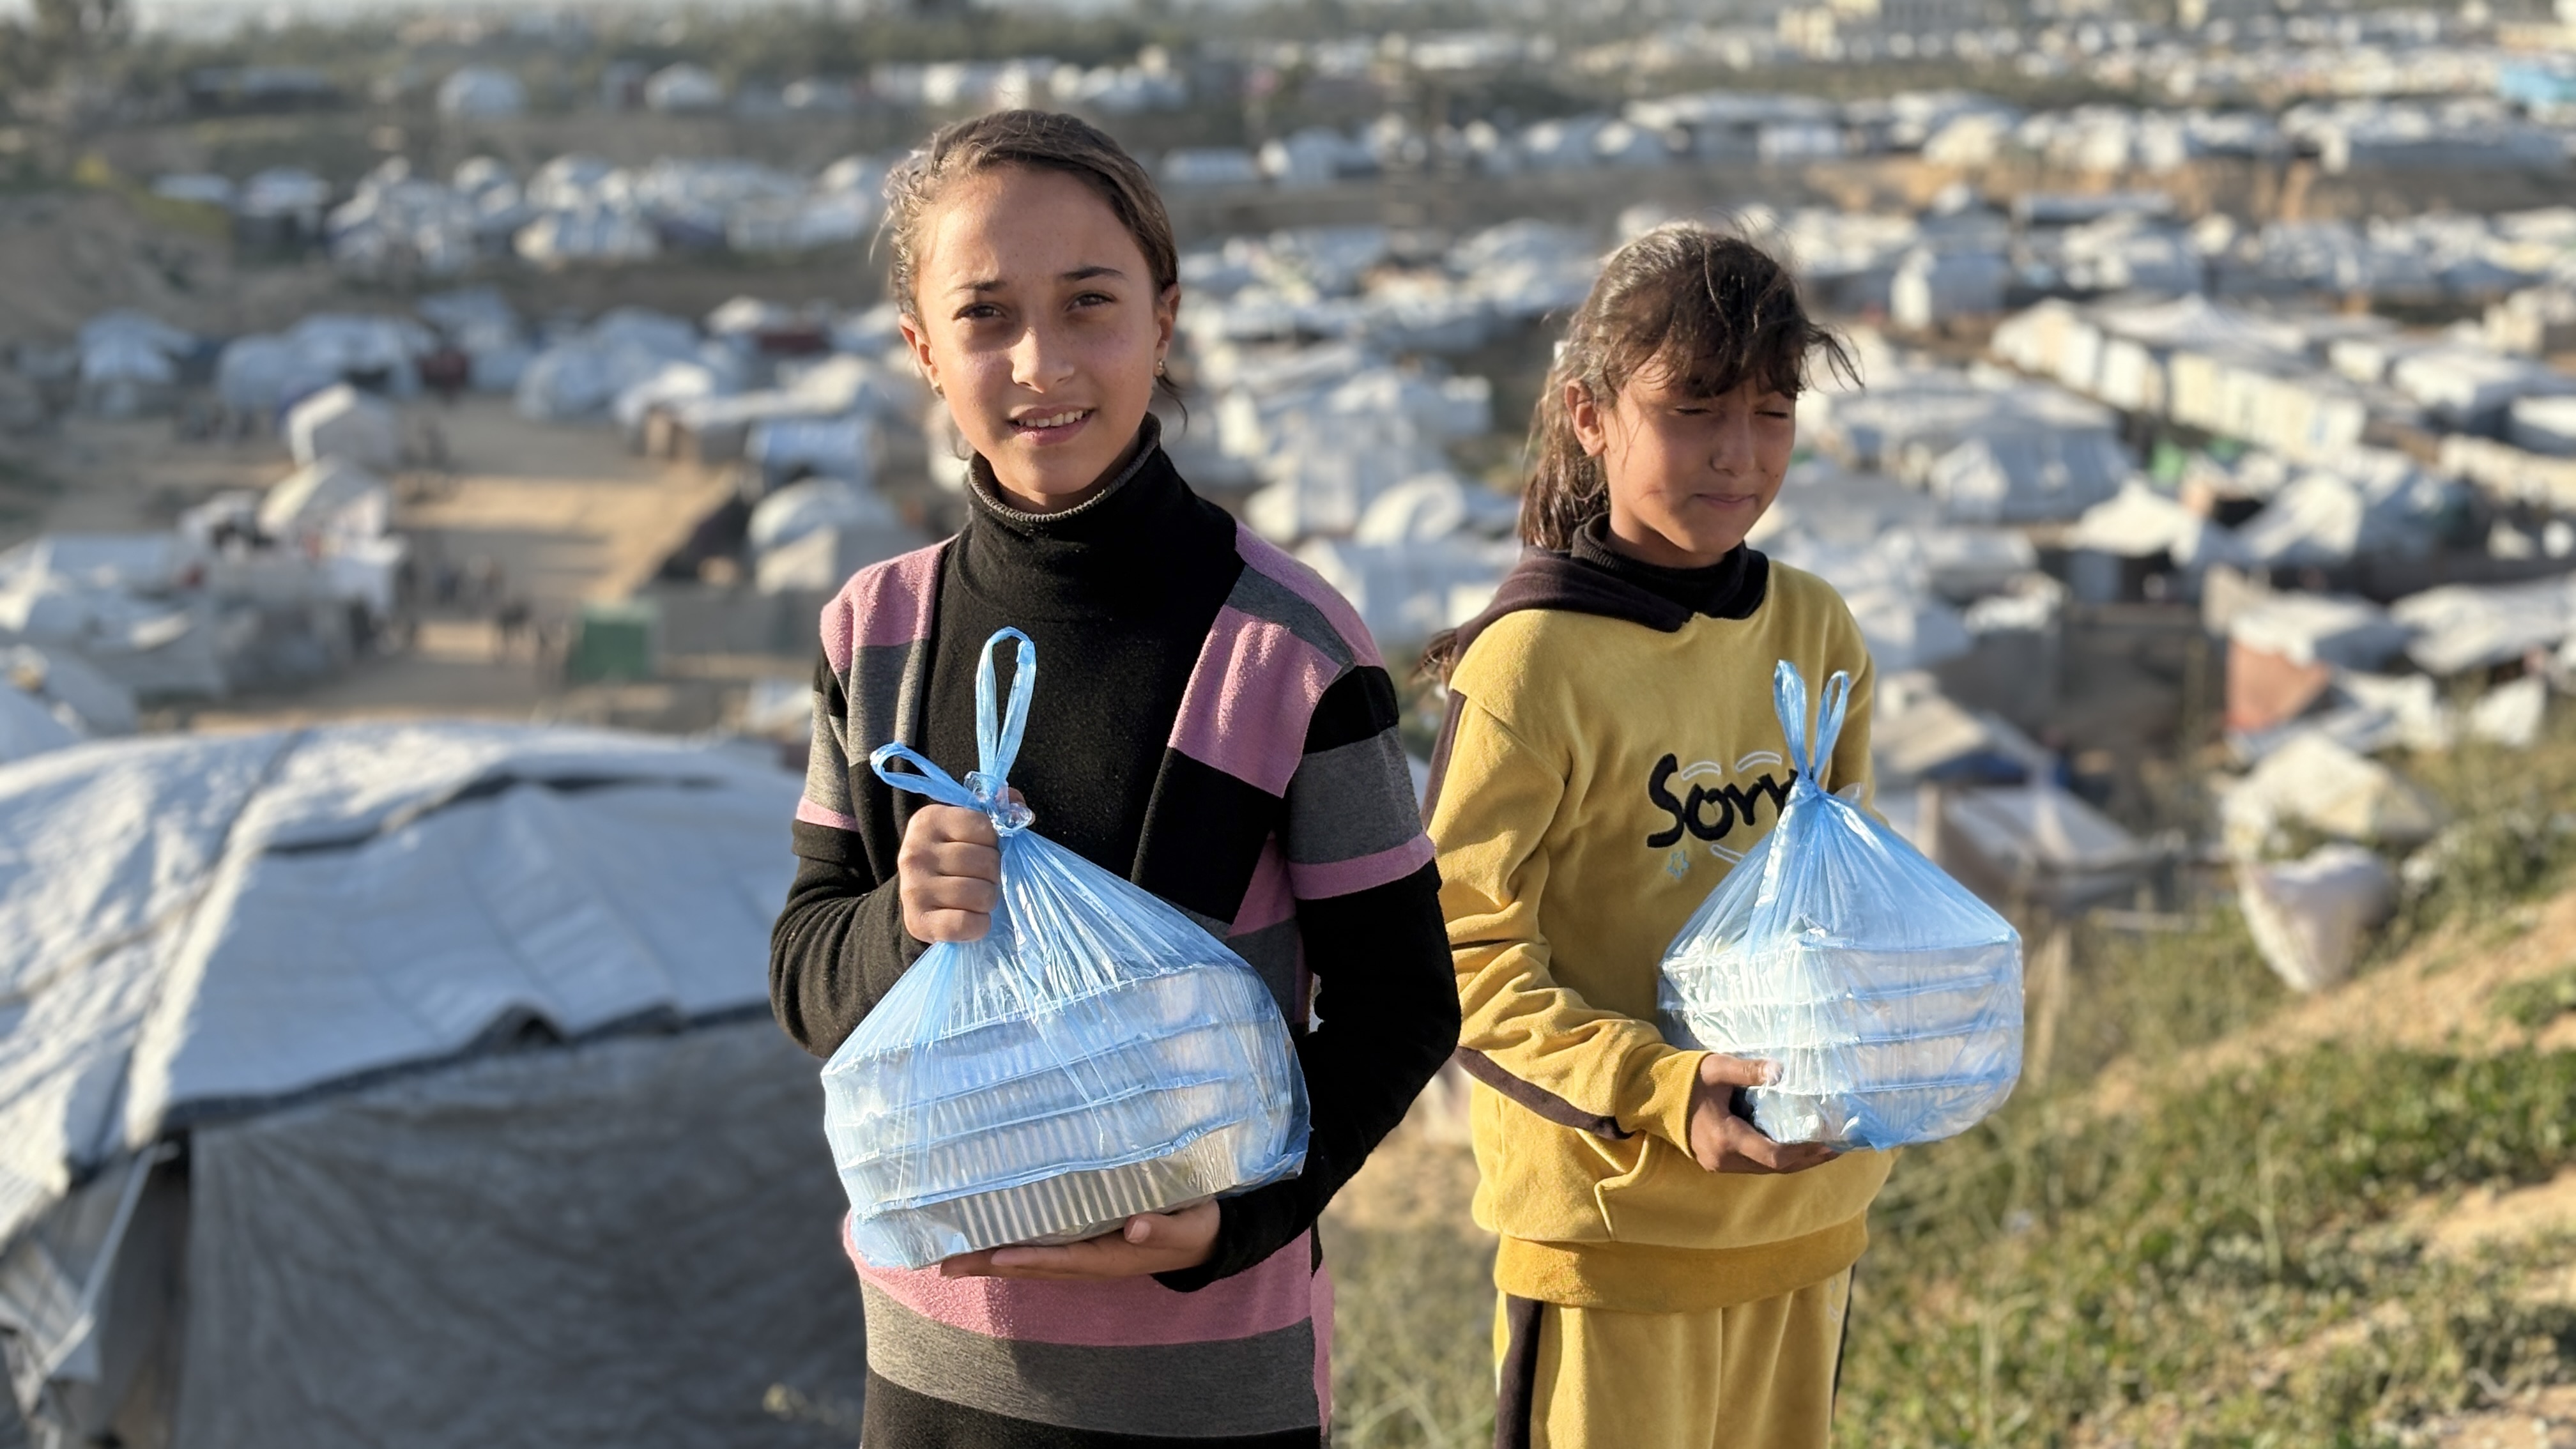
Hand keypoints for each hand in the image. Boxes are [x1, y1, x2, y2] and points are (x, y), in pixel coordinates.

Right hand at [897, 803, 999, 941]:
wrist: (920, 897)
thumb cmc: (953, 858)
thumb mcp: (968, 828)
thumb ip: (997, 812)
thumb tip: (1020, 811)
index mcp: (929, 820)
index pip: (986, 827)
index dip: (995, 842)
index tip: (984, 850)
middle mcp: (915, 852)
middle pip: (985, 863)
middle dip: (994, 874)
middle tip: (983, 879)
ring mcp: (913, 888)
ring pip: (981, 894)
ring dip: (988, 901)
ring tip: (977, 898)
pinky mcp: (917, 921)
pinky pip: (966, 924)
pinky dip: (979, 925)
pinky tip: (973, 919)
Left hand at [937, 1201, 1220, 1280]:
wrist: (1203, 1240)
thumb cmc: (1195, 1228)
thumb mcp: (1188, 1225)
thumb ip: (1163, 1226)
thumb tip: (1133, 1226)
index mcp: (1112, 1257)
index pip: (1064, 1259)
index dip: (1030, 1259)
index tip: (996, 1257)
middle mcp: (1090, 1262)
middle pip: (1034, 1267)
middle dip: (990, 1265)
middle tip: (945, 1264)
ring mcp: (1084, 1257)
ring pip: (1031, 1262)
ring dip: (990, 1262)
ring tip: (949, 1261)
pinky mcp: (1083, 1247)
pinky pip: (1040, 1252)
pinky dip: (1010, 1251)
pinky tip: (986, 1246)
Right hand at [1686, 1053, 1835, 1174]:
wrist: (1652, 1094)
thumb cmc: (1686, 1079)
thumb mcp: (1717, 1069)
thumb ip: (1748, 1071)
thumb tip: (1781, 1070)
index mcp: (1726, 1139)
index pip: (1775, 1156)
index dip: (1807, 1153)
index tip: (1831, 1143)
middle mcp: (1724, 1160)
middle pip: (1776, 1168)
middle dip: (1808, 1159)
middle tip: (1838, 1148)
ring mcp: (1719, 1164)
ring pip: (1765, 1169)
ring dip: (1795, 1160)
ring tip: (1822, 1148)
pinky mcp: (1717, 1162)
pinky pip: (1754, 1165)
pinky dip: (1777, 1158)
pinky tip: (1793, 1146)